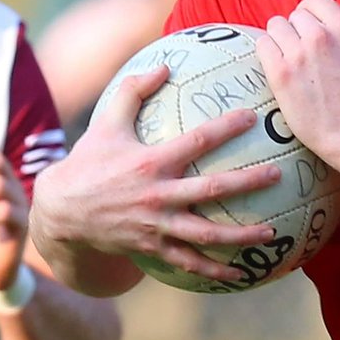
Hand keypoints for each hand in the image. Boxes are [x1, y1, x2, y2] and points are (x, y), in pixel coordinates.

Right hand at [32, 67, 281, 282]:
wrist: (60, 213)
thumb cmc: (89, 161)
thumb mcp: (106, 122)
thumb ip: (133, 90)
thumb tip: (163, 65)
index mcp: (151, 162)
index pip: (197, 140)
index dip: (227, 127)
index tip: (254, 116)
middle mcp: (157, 195)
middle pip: (212, 189)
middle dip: (248, 182)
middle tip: (278, 174)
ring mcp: (157, 225)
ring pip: (206, 234)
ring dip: (241, 235)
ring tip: (272, 233)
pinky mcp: (153, 248)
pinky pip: (189, 263)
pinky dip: (215, 271)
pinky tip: (241, 274)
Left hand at [256, 0, 339, 168]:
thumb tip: (335, 10)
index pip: (315, 0)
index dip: (312, 14)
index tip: (312, 30)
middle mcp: (320, 35)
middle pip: (294, 14)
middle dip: (298, 30)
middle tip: (304, 52)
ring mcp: (298, 53)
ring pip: (275, 25)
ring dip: (281, 39)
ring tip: (290, 59)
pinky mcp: (280, 73)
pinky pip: (262, 44)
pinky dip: (268, 53)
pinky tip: (279, 67)